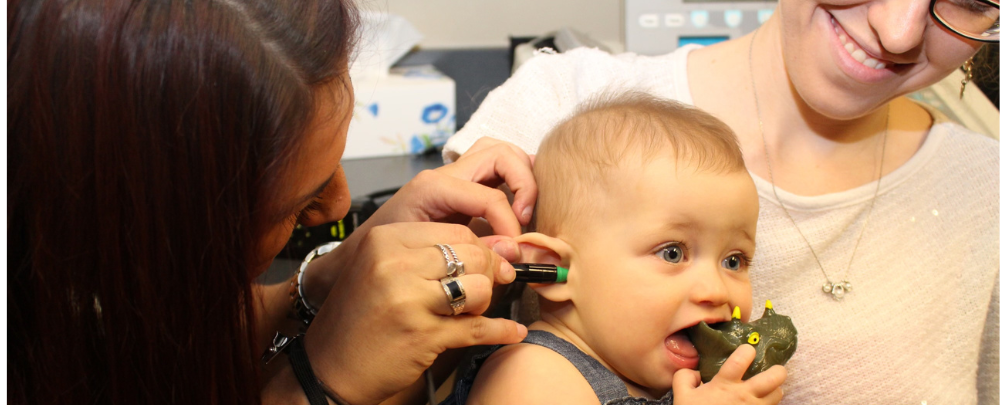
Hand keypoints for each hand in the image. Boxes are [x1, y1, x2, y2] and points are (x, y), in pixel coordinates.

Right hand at [302, 222, 527, 404]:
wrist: (329, 368)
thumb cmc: (359, 318)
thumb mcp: (385, 271)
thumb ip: (435, 255)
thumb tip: (503, 246)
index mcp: (384, 239)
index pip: (456, 231)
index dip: (481, 247)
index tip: (487, 263)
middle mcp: (394, 264)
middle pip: (472, 255)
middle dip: (489, 273)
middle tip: (484, 288)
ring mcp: (408, 301)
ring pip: (480, 288)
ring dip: (484, 303)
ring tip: (471, 312)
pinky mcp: (422, 336)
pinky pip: (479, 329)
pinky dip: (501, 331)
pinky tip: (511, 331)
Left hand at [362, 137, 535, 260]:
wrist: (360, 254)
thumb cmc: (388, 255)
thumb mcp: (428, 255)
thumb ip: (472, 252)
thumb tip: (513, 251)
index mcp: (434, 186)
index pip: (490, 196)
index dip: (511, 224)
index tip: (514, 250)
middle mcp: (446, 173)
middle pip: (501, 153)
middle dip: (524, 184)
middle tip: (525, 218)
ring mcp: (455, 175)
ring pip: (501, 153)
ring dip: (521, 176)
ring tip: (524, 211)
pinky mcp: (461, 186)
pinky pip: (495, 168)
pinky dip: (514, 179)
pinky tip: (518, 206)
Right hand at [672, 345, 785, 404]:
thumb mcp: (682, 395)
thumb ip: (685, 377)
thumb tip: (696, 372)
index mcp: (725, 385)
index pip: (741, 360)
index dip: (747, 350)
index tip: (748, 350)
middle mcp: (744, 396)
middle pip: (774, 378)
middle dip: (778, 370)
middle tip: (774, 369)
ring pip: (778, 394)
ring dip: (775, 389)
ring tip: (768, 387)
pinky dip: (769, 404)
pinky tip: (761, 402)